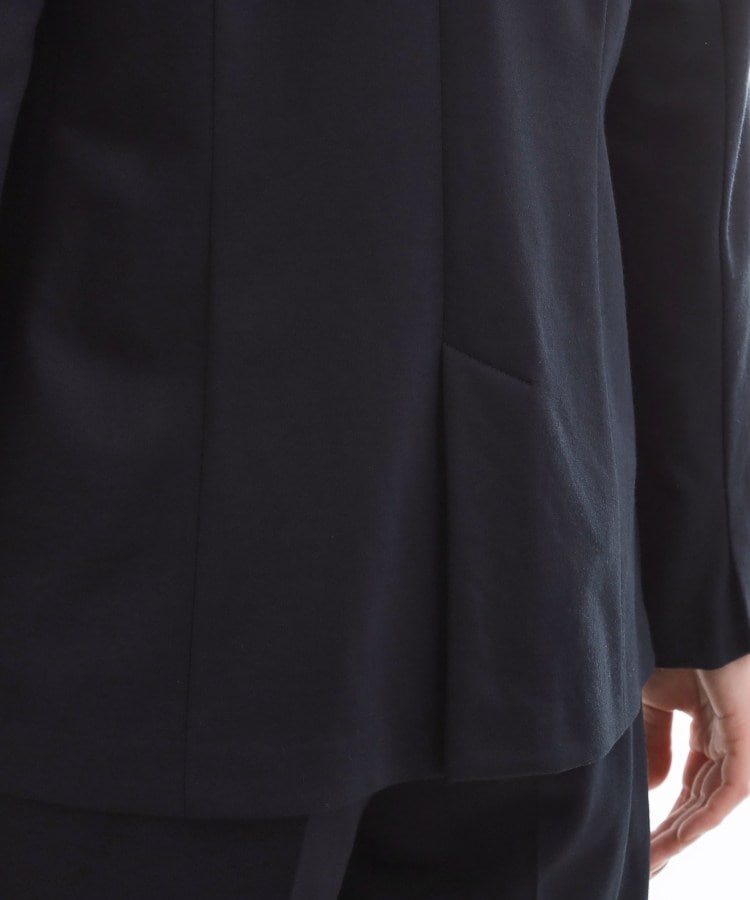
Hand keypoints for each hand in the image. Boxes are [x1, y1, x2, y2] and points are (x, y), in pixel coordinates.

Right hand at [643, 653, 749, 878]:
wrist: (692, 619)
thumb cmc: (673, 646)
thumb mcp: (654, 699)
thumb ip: (656, 744)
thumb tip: (657, 789)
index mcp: (710, 732)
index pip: (689, 788)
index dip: (663, 817)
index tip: (636, 841)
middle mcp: (728, 745)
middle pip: (698, 805)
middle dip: (669, 836)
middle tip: (642, 864)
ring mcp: (740, 747)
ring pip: (710, 806)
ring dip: (679, 837)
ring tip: (650, 861)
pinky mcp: (746, 747)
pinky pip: (725, 794)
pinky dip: (699, 818)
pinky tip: (674, 838)